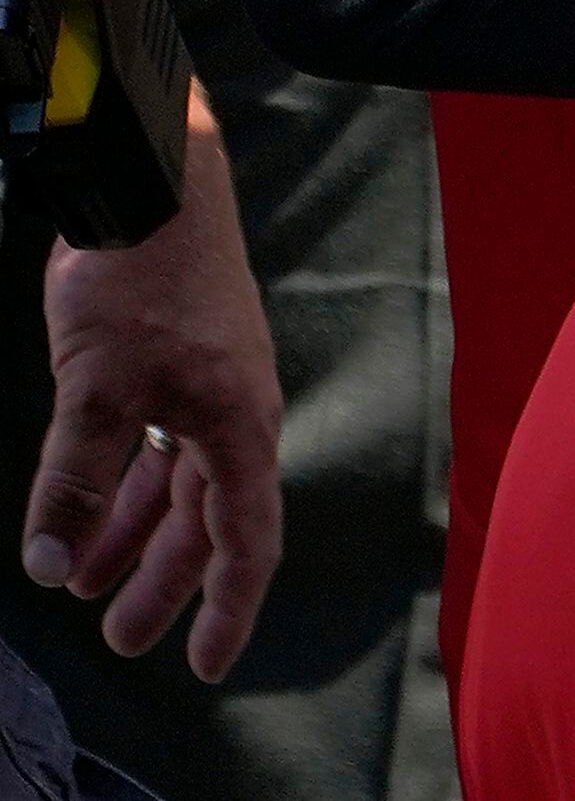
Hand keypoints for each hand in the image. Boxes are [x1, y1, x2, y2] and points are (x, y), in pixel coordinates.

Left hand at [26, 110, 280, 682]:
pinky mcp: (181, 365)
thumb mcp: (95, 386)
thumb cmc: (142, 282)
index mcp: (238, 427)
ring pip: (180, 486)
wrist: (160, 187)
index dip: (226, 608)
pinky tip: (87, 504)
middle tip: (117, 636)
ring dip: (135, 536)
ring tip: (83, 580)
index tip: (206, 666)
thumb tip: (49, 564)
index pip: (245, 540)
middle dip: (164, 583)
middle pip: (208, 522)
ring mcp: (210, 389)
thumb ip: (74, 478)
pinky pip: (159, 447)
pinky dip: (125, 485)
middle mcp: (235, 416)